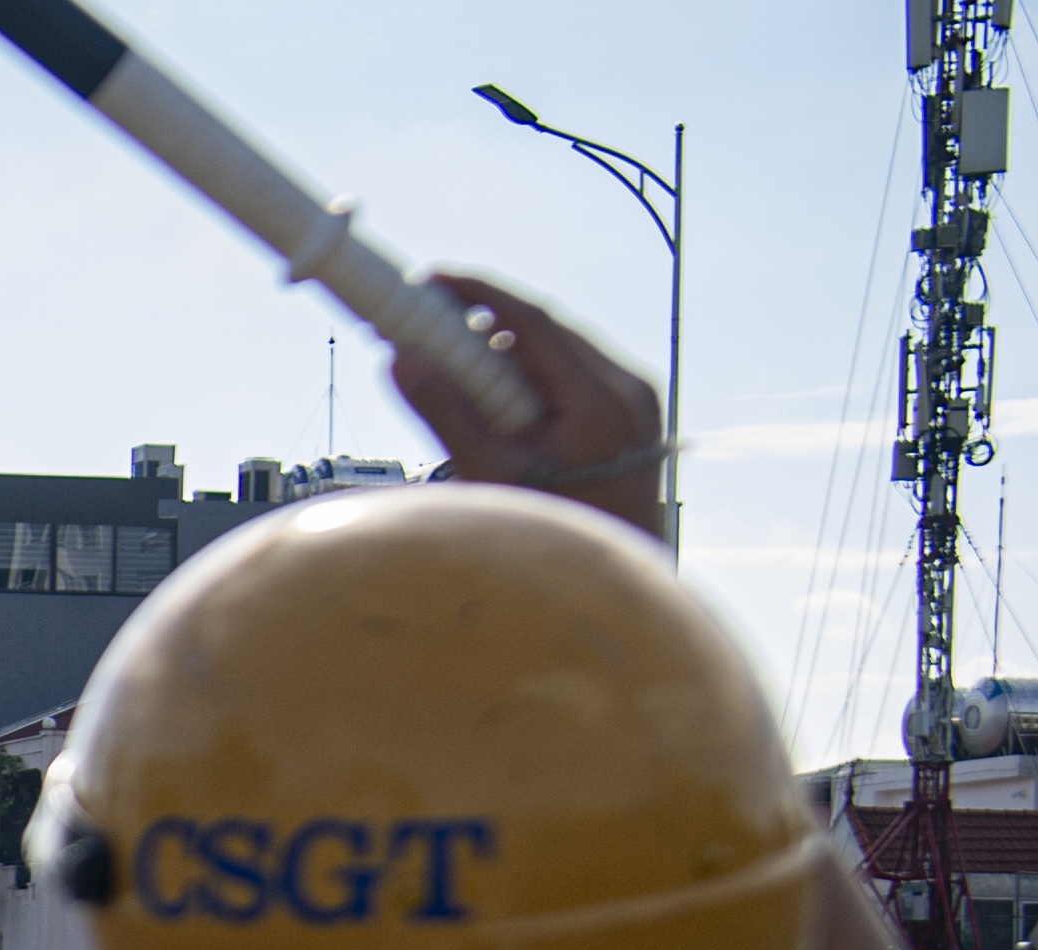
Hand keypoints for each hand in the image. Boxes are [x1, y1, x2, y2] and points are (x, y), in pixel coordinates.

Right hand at [389, 271, 666, 541]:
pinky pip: (575, 375)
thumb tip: (400, 362)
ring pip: (562, 351)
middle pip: (548, 333)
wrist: (606, 580)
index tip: (433, 282)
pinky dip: (532, 375)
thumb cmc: (548, 534)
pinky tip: (498, 396)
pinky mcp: (633, 413)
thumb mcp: (487, 473)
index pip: (534, 321)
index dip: (479, 293)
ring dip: (508, 351)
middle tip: (431, 325)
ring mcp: (637, 400)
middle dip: (486, 324)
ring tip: (458, 369)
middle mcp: (628, 389)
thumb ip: (444, 413)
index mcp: (601, 400)